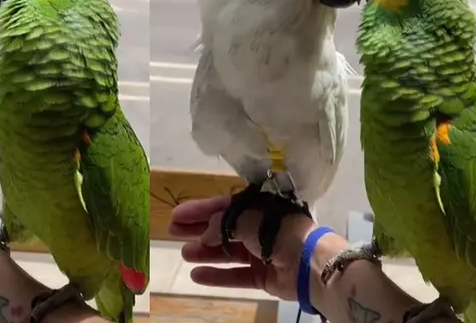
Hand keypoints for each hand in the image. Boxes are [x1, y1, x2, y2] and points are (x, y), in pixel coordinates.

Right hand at [169, 196, 316, 300]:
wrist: (312, 265)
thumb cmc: (280, 232)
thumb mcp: (247, 219)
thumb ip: (222, 225)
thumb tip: (206, 234)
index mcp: (259, 209)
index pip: (224, 207)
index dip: (200, 210)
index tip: (177, 215)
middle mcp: (260, 229)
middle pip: (223, 229)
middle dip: (198, 230)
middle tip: (172, 231)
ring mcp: (261, 254)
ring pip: (227, 253)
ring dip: (205, 253)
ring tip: (184, 254)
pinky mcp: (263, 277)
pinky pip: (235, 275)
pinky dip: (217, 276)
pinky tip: (197, 276)